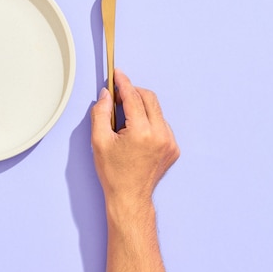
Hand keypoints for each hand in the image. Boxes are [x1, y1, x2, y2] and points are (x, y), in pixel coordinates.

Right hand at [91, 69, 179, 207]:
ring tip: (124, 120)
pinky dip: (149, 121)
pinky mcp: (173, 148)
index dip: (123, 83)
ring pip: (156, 110)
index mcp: (141, 132)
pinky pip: (161, 124)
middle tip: (117, 96)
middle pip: (149, 98)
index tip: (117, 74)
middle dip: (133, 92)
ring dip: (140, 107)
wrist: (130, 197)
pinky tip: (136, 132)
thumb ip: (101, 113)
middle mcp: (160, 135)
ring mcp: (170, 142)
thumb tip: (106, 94)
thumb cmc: (113, 173)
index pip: (133, 97)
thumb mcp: (99, 141)